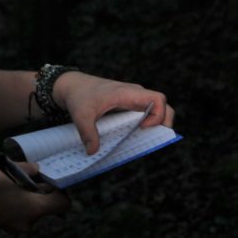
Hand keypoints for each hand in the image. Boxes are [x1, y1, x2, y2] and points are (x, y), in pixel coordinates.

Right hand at [0, 164, 69, 234]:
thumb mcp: (12, 171)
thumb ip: (30, 170)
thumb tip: (37, 170)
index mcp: (35, 209)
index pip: (63, 204)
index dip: (60, 191)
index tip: (50, 181)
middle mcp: (30, 223)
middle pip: (46, 208)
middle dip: (41, 194)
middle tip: (29, 179)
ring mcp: (16, 227)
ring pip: (32, 211)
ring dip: (28, 199)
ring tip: (13, 185)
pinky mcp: (6, 227)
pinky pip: (20, 214)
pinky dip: (18, 205)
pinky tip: (5, 193)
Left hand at [53, 71, 173, 154]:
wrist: (74, 86)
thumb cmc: (79, 96)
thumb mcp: (81, 114)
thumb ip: (87, 133)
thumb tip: (93, 151)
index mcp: (128, 93)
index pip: (158, 99)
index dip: (158, 115)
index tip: (143, 127)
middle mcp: (136, 95)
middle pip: (163, 106)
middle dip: (164, 123)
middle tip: (151, 139)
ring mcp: (134, 100)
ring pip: (156, 111)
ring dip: (155, 126)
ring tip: (142, 141)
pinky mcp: (129, 106)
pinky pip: (145, 114)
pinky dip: (145, 126)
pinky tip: (133, 138)